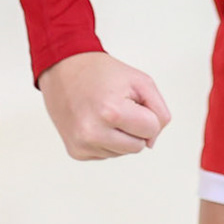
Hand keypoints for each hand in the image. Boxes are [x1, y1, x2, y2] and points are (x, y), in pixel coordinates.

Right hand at [39, 50, 169, 159]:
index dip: (147, 113)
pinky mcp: (76, 151)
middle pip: (138, 146)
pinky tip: (94, 121)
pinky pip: (106, 155)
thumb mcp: (140, 81)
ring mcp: (82, 144)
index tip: (129, 99)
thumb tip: (151, 142)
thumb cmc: (102, 72)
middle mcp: (93, 132)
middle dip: (134, 127)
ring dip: (119, 135)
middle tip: (117, 105)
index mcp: (111, 111)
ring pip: (122, 152)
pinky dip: (106, 140)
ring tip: (103, 112)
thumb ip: (159, 112)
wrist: (63, 68)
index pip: (151, 130)